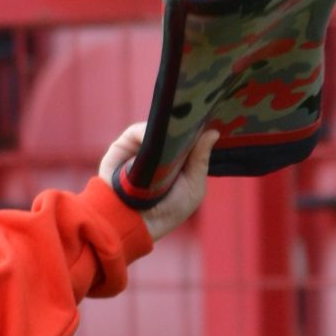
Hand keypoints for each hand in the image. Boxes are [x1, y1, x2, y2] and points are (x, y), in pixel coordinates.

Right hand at [99, 123, 219, 241]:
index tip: (210, 116)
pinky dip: (149, 131)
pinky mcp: (122, 147)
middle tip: (197, 111)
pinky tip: (159, 135)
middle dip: (183, 119)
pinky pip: (136, 132)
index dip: (198, 125)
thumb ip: (201, 161)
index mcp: (177, 160)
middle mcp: (158, 151)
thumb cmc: (166, 213)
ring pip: (156, 127)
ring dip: (168, 125)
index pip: (189, 136)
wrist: (135, 224)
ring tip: (180, 124)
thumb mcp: (193, 188)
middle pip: (172, 127)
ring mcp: (139, 148)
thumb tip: (213, 132)